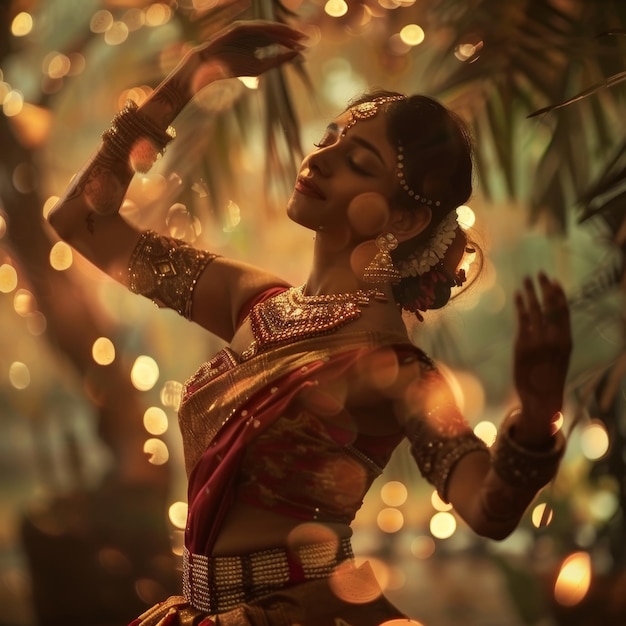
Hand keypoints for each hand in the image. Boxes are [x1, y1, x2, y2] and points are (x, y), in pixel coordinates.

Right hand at [189, 20, 305, 89]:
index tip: (305, 48)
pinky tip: (279, 33)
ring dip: (282, 31)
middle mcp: (254, 33)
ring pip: (268, 28)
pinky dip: (268, 30)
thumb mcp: (260, 67)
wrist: (212, 66)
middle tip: (306, 38)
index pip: (279, 40)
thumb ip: (278, 61)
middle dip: (291, 35)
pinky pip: (256, 27)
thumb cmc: (234, 68)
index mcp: (259, 42)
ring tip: (296, 36)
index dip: (292, 43)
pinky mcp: (239, 27)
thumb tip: (297, 56)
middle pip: (276, 32)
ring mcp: (246, 28)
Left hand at [512, 273, 571, 438]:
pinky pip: (522, 321)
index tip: (554, 281)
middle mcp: (554, 339)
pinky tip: (517, 296)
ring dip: (530, 292)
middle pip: (550, 307)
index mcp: (566, 340)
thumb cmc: (550, 375)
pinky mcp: (523, 346)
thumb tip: (550, 317)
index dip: (559, 295)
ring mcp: (538, 342)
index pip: (563, 311)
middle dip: (544, 288)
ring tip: (526, 280)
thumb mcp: (560, 355)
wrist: (541, 397)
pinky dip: (520, 306)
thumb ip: (556, 336)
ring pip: (535, 311)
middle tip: (539, 273)